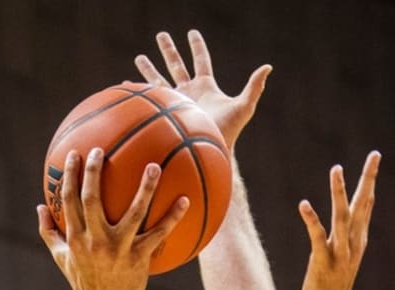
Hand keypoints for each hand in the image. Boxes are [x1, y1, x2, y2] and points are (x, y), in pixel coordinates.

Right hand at [37, 147, 187, 289]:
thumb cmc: (84, 284)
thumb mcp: (63, 260)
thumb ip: (50, 232)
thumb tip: (40, 207)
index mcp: (75, 238)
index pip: (69, 199)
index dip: (71, 175)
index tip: (76, 154)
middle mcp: (95, 241)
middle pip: (92, 198)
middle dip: (94, 171)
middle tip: (102, 150)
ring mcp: (118, 249)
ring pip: (134, 212)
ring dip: (145, 187)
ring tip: (154, 166)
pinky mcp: (139, 258)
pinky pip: (158, 233)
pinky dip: (172, 217)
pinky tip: (185, 200)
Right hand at [134, 29, 270, 150]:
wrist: (211, 151)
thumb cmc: (230, 131)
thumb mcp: (244, 106)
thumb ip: (255, 86)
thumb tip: (268, 66)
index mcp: (206, 85)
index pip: (201, 60)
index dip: (197, 47)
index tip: (192, 33)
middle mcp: (189, 91)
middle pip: (177, 65)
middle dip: (169, 49)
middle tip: (161, 35)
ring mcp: (176, 102)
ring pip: (160, 79)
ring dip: (149, 68)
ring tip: (139, 57)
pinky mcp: (167, 112)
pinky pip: (150, 100)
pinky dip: (138, 92)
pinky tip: (127, 86)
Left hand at [298, 151, 380, 289]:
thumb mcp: (342, 266)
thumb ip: (345, 246)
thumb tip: (352, 232)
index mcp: (357, 244)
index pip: (366, 208)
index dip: (370, 183)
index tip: (374, 159)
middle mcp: (352, 247)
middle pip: (362, 207)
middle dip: (368, 180)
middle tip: (375, 155)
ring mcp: (338, 256)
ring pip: (342, 219)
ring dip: (339, 194)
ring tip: (336, 169)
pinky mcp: (321, 265)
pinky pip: (317, 239)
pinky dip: (312, 221)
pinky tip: (303, 205)